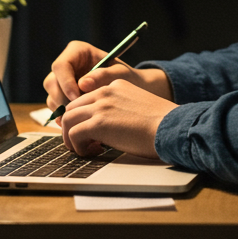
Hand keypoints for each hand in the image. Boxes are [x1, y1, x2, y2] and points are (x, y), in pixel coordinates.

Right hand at [43, 40, 172, 107]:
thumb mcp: (119, 74)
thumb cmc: (125, 77)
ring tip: (81, 119)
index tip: (77, 97)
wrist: (129, 89)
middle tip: (78, 112)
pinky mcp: (62, 96)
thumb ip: (103, 75)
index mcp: (77, 51)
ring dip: (63, 110)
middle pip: (51, 82)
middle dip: (63, 99)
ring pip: (52, 97)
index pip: (61, 66)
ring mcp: (62, 81)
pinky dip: (65, 117)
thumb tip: (82, 83)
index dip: (66, 83)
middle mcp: (66, 65)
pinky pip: (56, 108)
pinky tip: (79, 123)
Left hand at [59, 78, 177, 158]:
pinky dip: (78, 147)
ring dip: (71, 138)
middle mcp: (105, 92)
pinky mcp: (98, 123)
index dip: (84, 117)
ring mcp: (100, 106)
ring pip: (67, 120)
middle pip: (72, 107)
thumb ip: (120, 110)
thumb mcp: (138, 107)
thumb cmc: (161, 123)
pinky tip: (91, 152)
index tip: (90, 132)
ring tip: (83, 149)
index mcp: (116, 86)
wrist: (170, 127)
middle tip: (83, 143)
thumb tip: (109, 129)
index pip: (87, 99)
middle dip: (72, 127)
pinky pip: (74, 134)